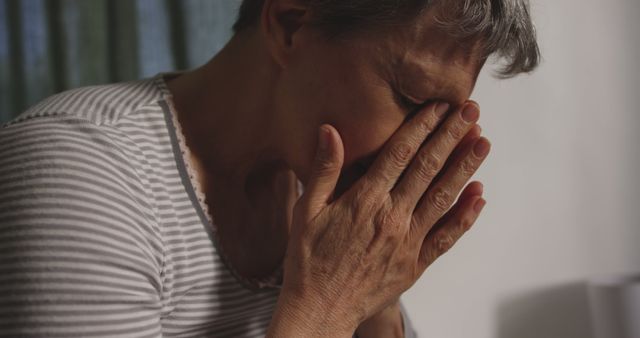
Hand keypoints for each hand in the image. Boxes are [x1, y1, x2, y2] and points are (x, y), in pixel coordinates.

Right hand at [267, 101, 489, 336]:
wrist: (319, 309)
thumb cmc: (308, 260)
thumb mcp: (305, 211)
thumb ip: (323, 170)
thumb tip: (330, 130)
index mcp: (364, 201)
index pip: (400, 154)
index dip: (421, 126)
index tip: (438, 106)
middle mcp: (391, 217)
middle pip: (428, 169)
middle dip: (452, 136)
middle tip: (471, 110)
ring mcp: (407, 241)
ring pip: (444, 197)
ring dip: (466, 167)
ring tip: (483, 141)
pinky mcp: (415, 264)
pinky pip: (446, 236)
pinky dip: (466, 216)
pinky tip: (479, 195)